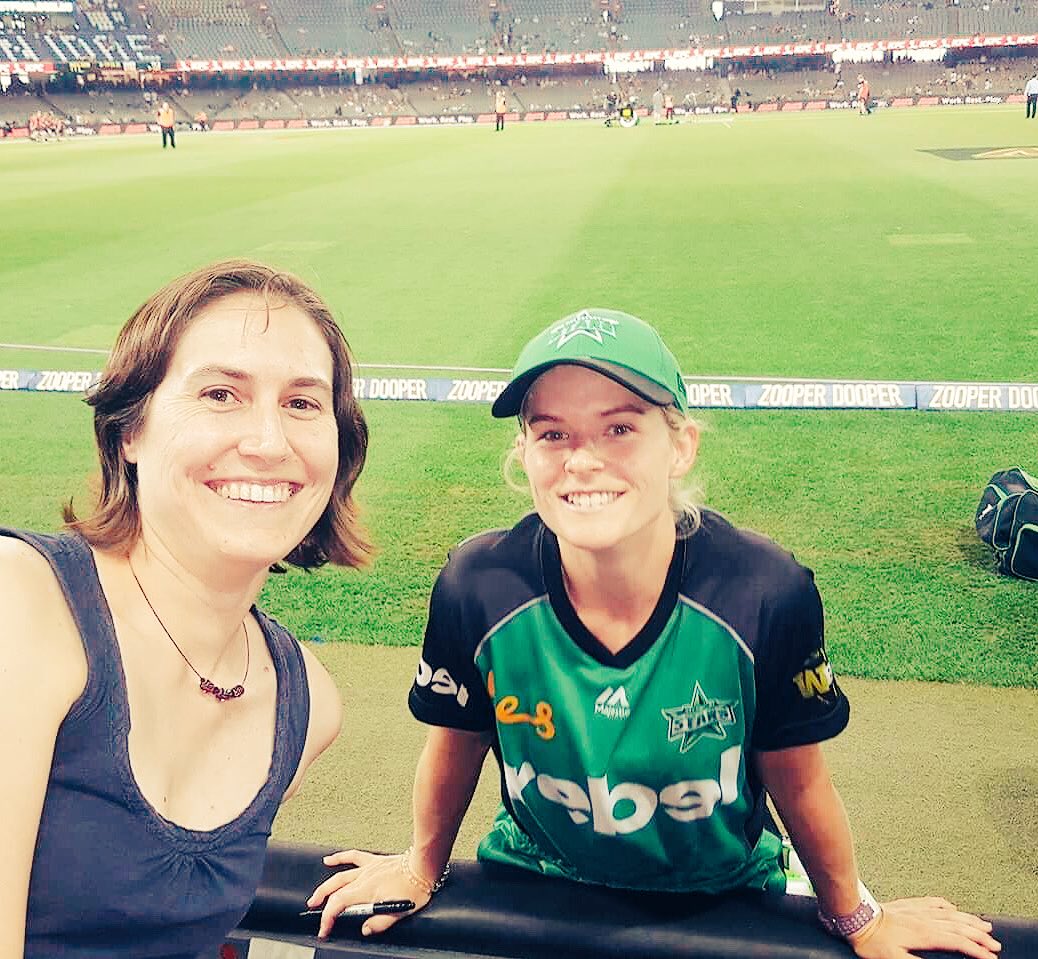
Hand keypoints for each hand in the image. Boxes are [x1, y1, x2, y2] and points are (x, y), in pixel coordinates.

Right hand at [306, 849, 427, 938]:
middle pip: (336, 890)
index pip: (339, 905)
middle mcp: (364, 878)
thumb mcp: (400, 912)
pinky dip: (340, 858)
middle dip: (322, 903)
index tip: (324, 930)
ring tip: (315, 896)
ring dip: (326, 886)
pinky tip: (329, 860)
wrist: (425, 864)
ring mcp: (368, 868)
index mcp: (367, 891)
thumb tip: (364, 930)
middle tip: (313, 913)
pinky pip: (353, 857)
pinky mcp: (374, 861)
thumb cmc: (415, 887)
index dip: (328, 918)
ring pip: (340, 876)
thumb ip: (380, 923)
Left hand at [849, 897, 1000, 958]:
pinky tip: (952, 906)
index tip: (990, 958)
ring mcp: (916, 910)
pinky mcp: (908, 905)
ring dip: (968, 919)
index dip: (976, 950)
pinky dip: (946, 905)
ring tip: (984, 924)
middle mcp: (924, 919)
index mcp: (924, 934)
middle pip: (958, 926)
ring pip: (949, 913)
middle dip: (979, 936)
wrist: (856, 915)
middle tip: (995, 944)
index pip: (957, 942)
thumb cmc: (872, 940)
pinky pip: (932, 902)